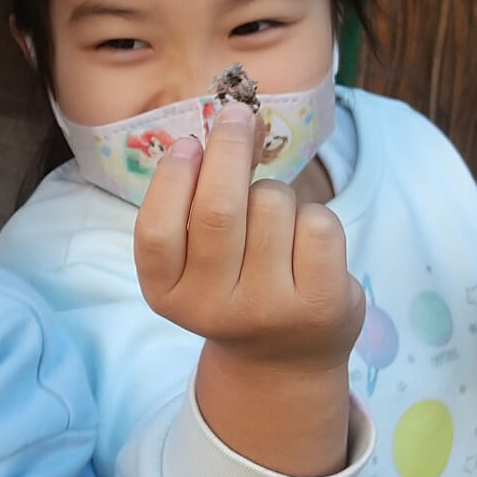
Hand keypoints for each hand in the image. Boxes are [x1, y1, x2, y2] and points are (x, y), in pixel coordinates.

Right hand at [134, 102, 364, 380]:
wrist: (283, 361)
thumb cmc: (233, 286)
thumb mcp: (197, 257)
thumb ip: (199, 199)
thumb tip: (234, 124)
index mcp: (167, 295)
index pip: (157, 230)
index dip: (172, 178)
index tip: (189, 143)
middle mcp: (212, 309)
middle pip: (219, 209)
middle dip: (229, 148)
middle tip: (237, 116)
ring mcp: (268, 309)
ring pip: (272, 205)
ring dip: (275, 194)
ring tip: (274, 224)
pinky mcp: (320, 304)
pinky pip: (318, 223)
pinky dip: (314, 216)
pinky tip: (305, 243)